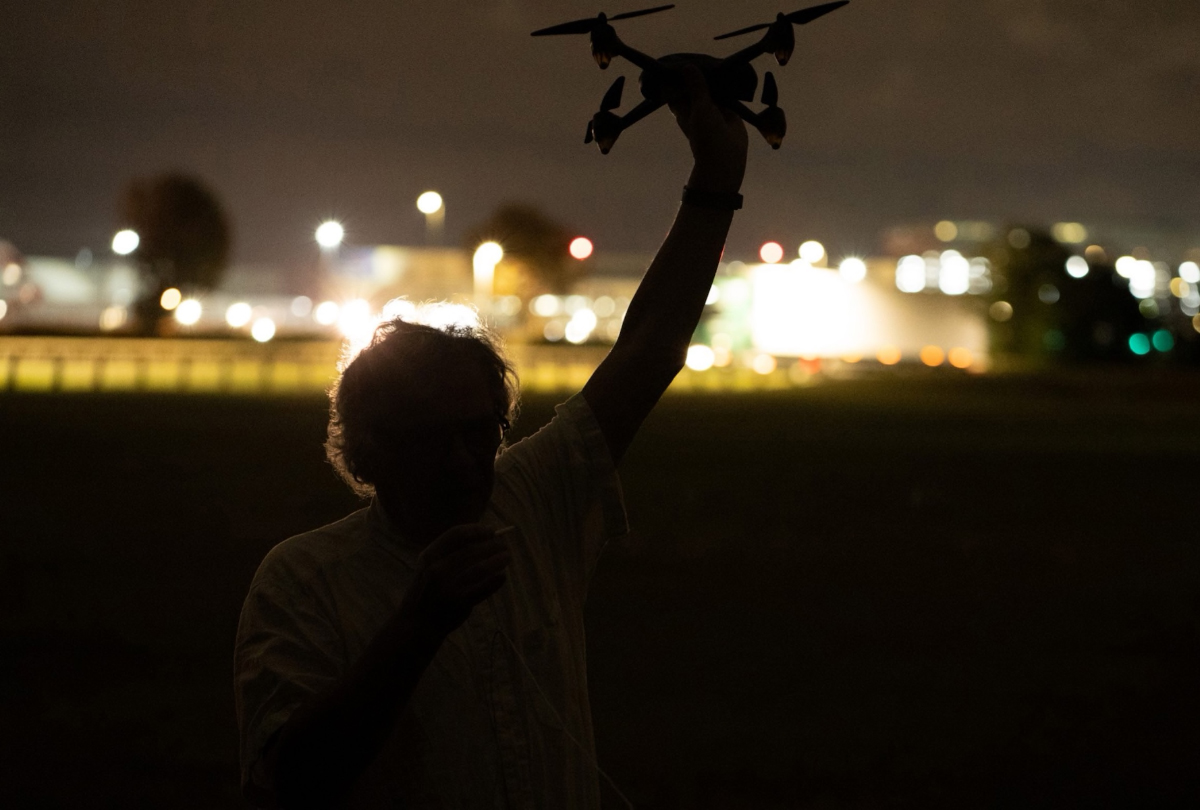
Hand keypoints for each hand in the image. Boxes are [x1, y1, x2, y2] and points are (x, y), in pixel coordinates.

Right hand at [404, 524, 510, 638]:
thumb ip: (449, 552)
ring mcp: (448, 587)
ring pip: (479, 569)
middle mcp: (437, 569)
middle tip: (503, 544)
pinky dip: (495, 581)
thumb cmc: (427, 590)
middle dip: (491, 545)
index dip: (476, 530)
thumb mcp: (428, 567)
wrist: (416, 623)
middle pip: (471, 551)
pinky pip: (482, 589)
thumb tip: (481, 537)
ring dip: (497, 560)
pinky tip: (502, 576)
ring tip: (507, 557)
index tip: (491, 530)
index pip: (456, 535)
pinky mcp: (458, 603)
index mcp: (429, 556)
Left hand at [666, 64, 747, 194]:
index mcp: (683, 109)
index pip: (676, 89)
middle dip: (699, 75)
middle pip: (695, 86)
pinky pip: (727, 94)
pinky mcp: (728, 109)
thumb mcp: (700, 108)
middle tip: (702, 56)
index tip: (679, 61)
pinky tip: (731, 71)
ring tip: (716, 60)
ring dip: (715, 79)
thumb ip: (696, 87)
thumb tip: (687, 67)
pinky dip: (728, 86)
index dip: (677, 77)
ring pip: (712, 89)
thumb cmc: (706, 136)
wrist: (727, 156)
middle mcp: (696, 107)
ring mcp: (713, 108)